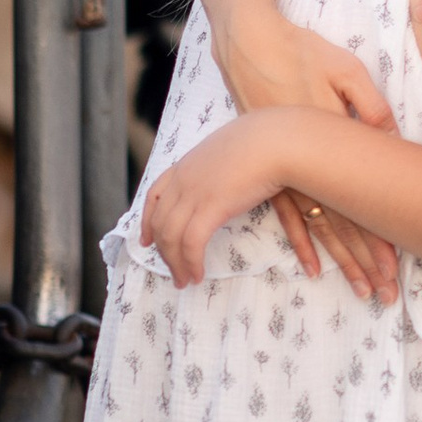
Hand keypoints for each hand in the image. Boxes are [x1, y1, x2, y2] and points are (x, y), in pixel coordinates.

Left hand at [138, 113, 307, 285]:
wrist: (275, 140)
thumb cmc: (263, 141)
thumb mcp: (232, 149)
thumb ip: (220, 164)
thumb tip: (227, 171)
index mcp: (186, 165)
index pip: (154, 196)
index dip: (147, 221)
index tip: (146, 240)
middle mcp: (183, 179)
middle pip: (161, 222)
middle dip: (163, 251)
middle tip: (172, 271)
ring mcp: (194, 193)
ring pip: (171, 237)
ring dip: (175, 263)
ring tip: (184, 281)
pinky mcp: (210, 207)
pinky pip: (191, 243)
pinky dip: (191, 263)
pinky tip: (197, 274)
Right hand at [213, 9, 398, 303]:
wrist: (249, 45)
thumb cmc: (300, 52)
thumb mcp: (345, 69)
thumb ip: (370, 103)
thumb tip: (392, 137)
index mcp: (332, 142)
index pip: (360, 202)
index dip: (379, 238)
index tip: (395, 269)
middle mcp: (310, 164)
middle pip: (344, 225)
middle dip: (366, 263)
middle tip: (384, 294)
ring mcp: (287, 169)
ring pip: (320, 228)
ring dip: (342, 261)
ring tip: (361, 290)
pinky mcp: (269, 167)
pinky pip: (288, 216)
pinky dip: (303, 243)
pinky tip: (314, 268)